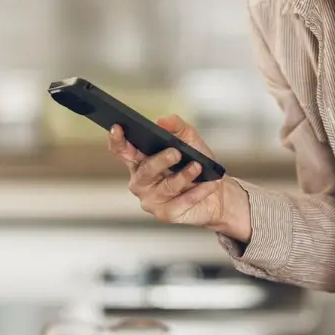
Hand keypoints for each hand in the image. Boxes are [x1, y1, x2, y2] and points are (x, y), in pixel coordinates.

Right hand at [107, 115, 249, 240]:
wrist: (218, 195)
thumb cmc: (198, 166)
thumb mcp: (190, 140)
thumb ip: (176, 127)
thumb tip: (162, 121)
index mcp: (141, 161)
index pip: (122, 151)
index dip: (117, 140)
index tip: (118, 128)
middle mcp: (141, 182)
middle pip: (144, 171)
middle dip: (160, 161)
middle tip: (175, 152)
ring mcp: (152, 200)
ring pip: (165, 187)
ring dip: (184, 175)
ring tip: (197, 167)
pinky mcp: (166, 214)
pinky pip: (181, 202)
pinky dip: (197, 192)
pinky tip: (209, 184)